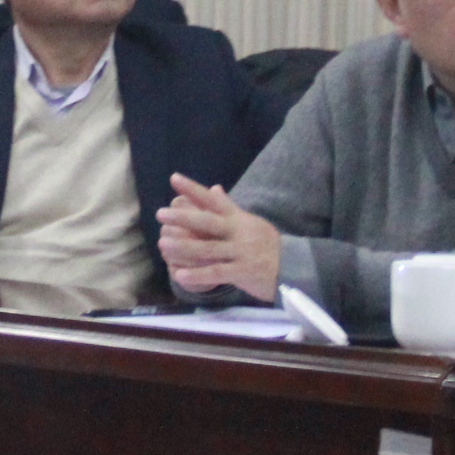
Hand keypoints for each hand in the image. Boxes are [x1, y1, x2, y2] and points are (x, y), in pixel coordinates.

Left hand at [156, 174, 280, 295]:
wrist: (293, 267)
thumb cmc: (266, 245)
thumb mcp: (250, 222)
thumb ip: (230, 207)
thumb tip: (214, 188)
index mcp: (238, 218)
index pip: (213, 200)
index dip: (193, 190)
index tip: (174, 179)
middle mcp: (239, 232)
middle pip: (207, 222)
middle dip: (183, 218)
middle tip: (160, 213)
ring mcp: (241, 252)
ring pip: (208, 248)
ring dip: (183, 246)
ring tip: (163, 243)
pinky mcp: (243, 272)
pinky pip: (217, 272)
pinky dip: (197, 275)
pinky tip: (179, 275)